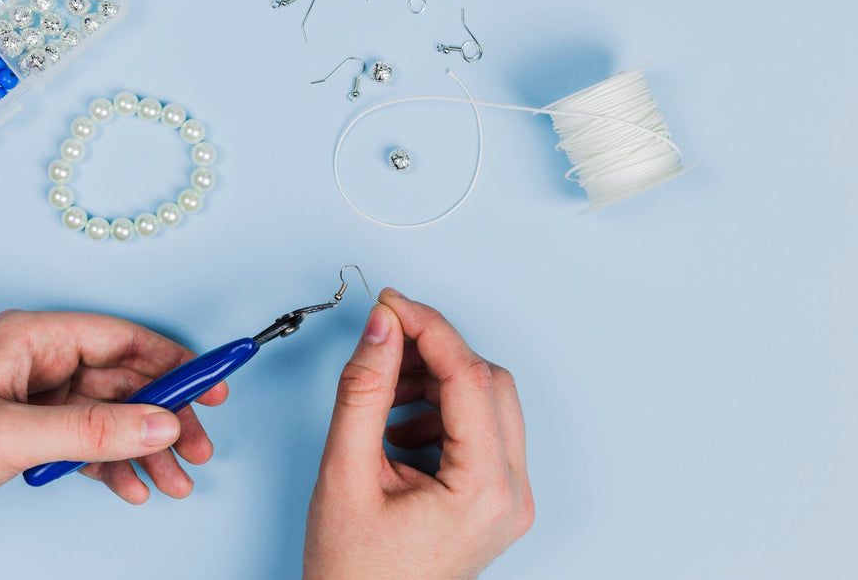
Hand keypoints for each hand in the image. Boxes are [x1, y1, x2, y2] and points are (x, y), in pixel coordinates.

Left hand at [0, 310, 226, 578]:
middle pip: (121, 383)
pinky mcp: (20, 428)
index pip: (122, 341)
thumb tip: (160, 423)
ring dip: (140, 449)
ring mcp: (28, 395)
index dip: (173, 363)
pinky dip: (107, 463)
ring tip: (173, 481)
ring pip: (105, 416)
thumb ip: (95, 429)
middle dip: (162, 419)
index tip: (211, 385)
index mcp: (32, 337)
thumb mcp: (15, 435)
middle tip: (197, 448)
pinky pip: (80, 439)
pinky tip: (130, 486)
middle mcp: (35, 360)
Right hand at [304, 289, 532, 579]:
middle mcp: (510, 494)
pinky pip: (480, 431)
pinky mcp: (493, 500)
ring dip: (437, 384)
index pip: (469, 377)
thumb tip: (383, 328)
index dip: (429, 329)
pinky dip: (441, 413)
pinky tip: (397, 430)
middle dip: (435, 354)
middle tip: (386, 342)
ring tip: (384, 402)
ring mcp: (507, 499)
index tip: (392, 305)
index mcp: (484, 491)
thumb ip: (364, 391)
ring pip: (488, 402)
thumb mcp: (346, 473)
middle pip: (489, 383)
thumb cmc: (355, 573)